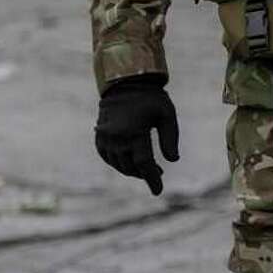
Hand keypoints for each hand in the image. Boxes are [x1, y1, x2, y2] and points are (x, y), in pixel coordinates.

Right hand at [95, 74, 179, 195]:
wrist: (124, 81)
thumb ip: (170, 138)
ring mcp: (106, 137)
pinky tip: (127, 161)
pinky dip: (116, 162)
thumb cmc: (150, 97)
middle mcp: (117, 137)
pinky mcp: (99, 135)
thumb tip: (173, 160)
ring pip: (118, 164)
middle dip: (145, 174)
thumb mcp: (166, 114)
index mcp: (134, 132)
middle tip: (158, 173)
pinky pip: (106, 156)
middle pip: (131, 166)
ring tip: (145, 168)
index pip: (144, 164)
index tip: (158, 191)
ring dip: (131, 170)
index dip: (152, 179)